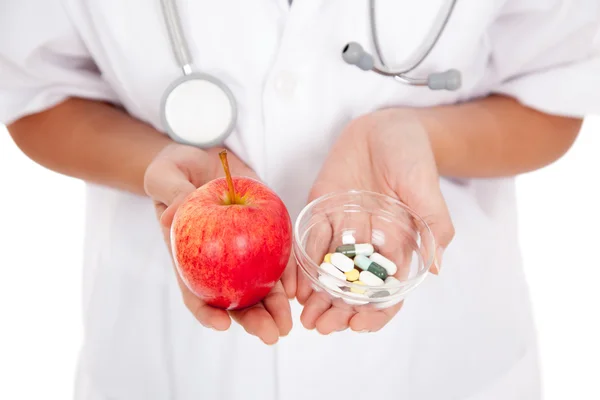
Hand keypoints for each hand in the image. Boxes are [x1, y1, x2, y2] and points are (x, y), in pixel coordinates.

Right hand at [144, 143, 293, 343]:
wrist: (201, 157)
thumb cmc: (175, 171)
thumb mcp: (165, 176)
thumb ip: (170, 192)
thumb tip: (171, 217)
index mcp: (188, 256)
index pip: (194, 292)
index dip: (206, 312)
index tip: (222, 324)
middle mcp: (215, 261)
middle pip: (232, 298)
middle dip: (252, 320)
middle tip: (272, 334)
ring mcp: (240, 250)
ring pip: (258, 286)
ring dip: (274, 307)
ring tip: (288, 323)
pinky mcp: (262, 233)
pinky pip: (277, 257)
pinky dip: (287, 274)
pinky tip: (298, 289)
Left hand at [297, 108, 454, 333]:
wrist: (384, 126)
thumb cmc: (412, 155)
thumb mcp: (425, 187)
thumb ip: (434, 225)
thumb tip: (437, 267)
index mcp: (398, 243)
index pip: (387, 287)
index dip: (375, 310)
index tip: (358, 324)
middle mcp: (369, 242)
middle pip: (354, 285)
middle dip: (338, 309)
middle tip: (320, 327)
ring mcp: (344, 228)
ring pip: (329, 269)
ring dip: (317, 295)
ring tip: (304, 315)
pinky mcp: (321, 211)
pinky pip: (309, 241)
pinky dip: (301, 263)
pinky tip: (291, 283)